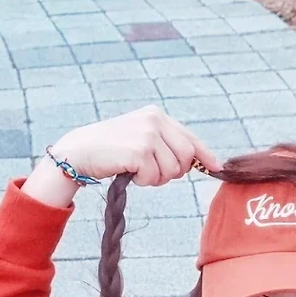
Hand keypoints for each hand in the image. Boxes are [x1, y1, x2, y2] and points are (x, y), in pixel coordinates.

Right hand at [53, 106, 221, 187]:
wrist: (79, 151)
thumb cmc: (110, 149)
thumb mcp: (140, 137)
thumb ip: (165, 144)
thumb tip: (196, 161)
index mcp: (156, 115)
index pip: (189, 137)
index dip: (204, 155)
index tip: (216, 167)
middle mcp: (154, 121)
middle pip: (185, 158)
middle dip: (174, 172)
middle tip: (153, 173)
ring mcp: (147, 135)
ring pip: (171, 171)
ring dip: (155, 179)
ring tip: (137, 170)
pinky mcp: (138, 151)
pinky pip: (154, 177)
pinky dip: (143, 181)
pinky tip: (128, 172)